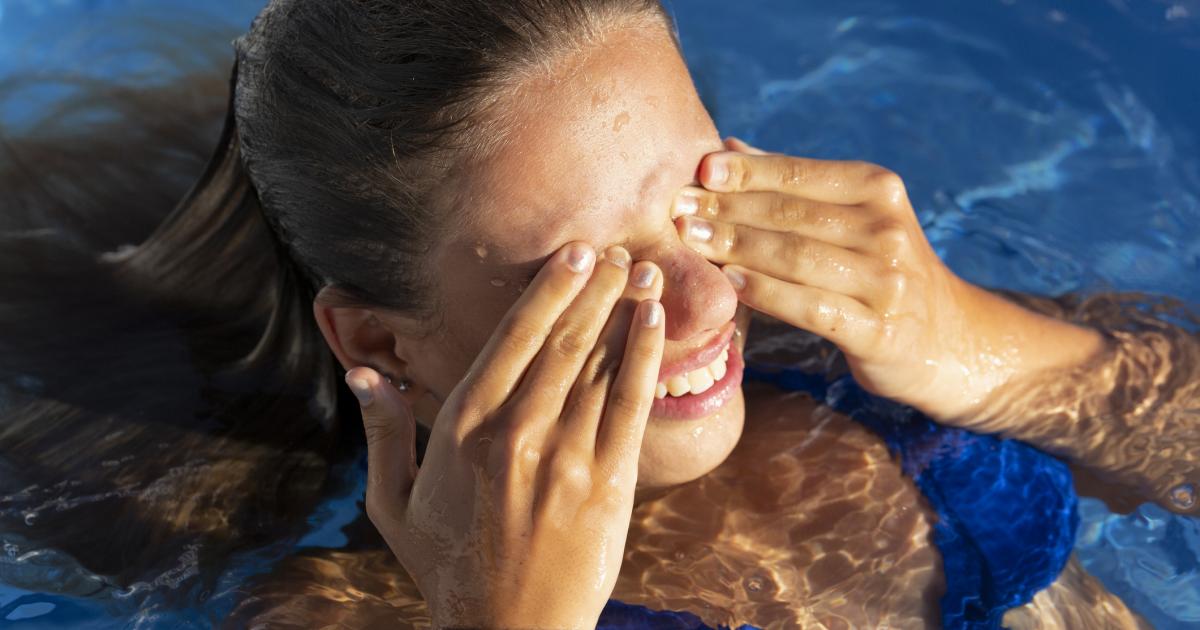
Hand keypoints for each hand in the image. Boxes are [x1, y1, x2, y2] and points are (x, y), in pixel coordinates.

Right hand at [344, 243, 664, 627]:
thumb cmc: (448, 568)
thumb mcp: (394, 505)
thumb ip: (383, 433)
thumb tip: (363, 372)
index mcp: (462, 429)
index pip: (511, 340)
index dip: (546, 291)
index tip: (569, 253)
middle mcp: (515, 432)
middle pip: (561, 341)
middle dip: (591, 287)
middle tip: (612, 247)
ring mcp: (566, 457)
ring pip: (599, 363)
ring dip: (622, 309)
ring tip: (639, 269)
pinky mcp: (608, 483)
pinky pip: (631, 404)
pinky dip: (645, 356)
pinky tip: (656, 321)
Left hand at [672, 139, 1004, 419]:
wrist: (947, 340)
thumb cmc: (879, 271)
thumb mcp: (851, 219)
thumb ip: (794, 186)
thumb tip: (729, 148)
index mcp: (878, 190)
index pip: (800, 174)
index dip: (746, 172)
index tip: (698, 169)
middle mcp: (887, 229)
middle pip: (790, 214)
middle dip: (728, 209)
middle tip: (677, 208)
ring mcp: (886, 281)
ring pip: (795, 257)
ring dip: (737, 247)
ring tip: (690, 241)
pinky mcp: (878, 330)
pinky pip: (812, 308)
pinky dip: (768, 294)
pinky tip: (732, 285)